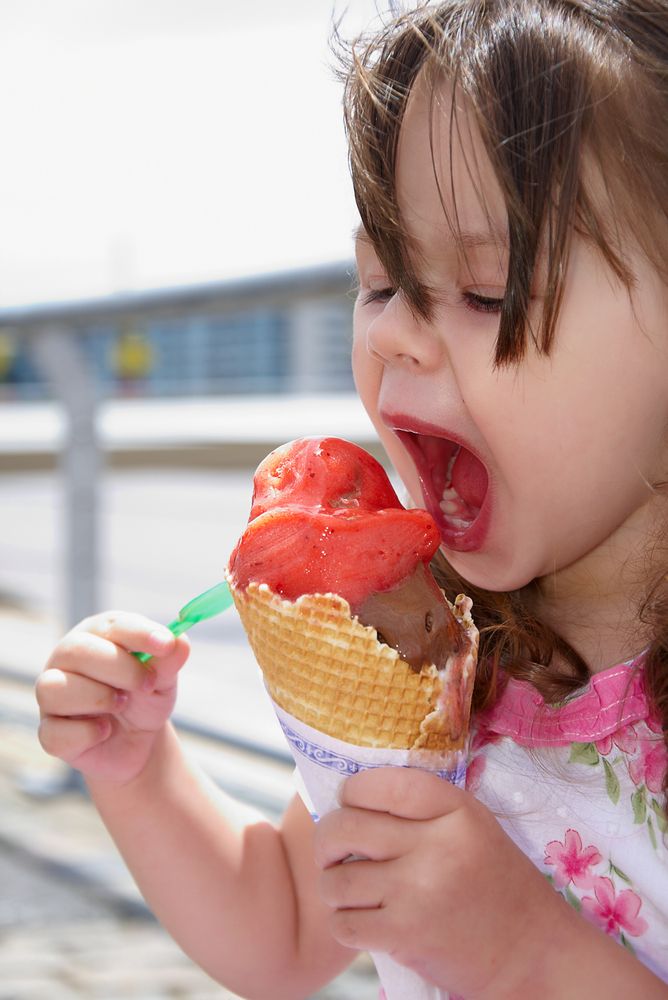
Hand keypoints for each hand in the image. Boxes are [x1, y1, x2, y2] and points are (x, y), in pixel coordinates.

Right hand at [36, 611, 189, 784]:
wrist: (139, 741)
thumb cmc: (146, 697)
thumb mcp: (164, 679)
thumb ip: (170, 659)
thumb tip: (178, 641)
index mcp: (98, 635)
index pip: (112, 625)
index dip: (139, 633)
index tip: (165, 644)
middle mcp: (68, 659)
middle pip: (76, 650)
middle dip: (119, 667)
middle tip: (147, 683)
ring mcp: (53, 695)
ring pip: (53, 688)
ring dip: (96, 697)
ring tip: (121, 704)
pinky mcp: (49, 731)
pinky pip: (54, 732)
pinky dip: (86, 733)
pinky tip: (104, 731)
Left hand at [314, 766, 571, 998]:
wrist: (532, 954)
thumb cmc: (496, 883)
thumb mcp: (473, 826)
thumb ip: (424, 808)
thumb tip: (354, 795)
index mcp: (456, 812)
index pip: (383, 784)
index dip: (353, 790)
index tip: (348, 802)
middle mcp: (436, 848)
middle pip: (346, 827)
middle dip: (327, 838)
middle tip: (333, 849)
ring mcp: (418, 893)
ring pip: (336, 879)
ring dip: (331, 885)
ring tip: (346, 887)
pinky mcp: (406, 936)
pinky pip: (343, 923)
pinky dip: (343, 922)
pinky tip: (360, 919)